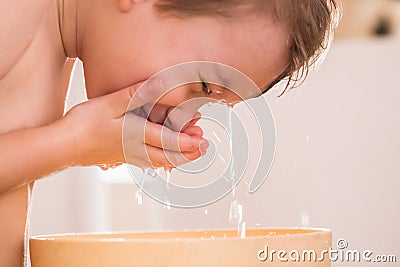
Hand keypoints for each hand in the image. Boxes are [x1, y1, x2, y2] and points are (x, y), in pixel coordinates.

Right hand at [61, 78, 206, 168]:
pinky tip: (158, 159)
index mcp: (136, 134)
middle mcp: (135, 148)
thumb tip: (162, 83)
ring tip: (187, 155)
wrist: (63, 146)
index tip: (203, 142)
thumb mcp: (110, 103)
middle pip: (167, 156)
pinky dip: (158, 160)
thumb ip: (137, 93)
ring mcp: (128, 155)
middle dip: (187, 154)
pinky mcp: (119, 157)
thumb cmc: (84, 124)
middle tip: (203, 150)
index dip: (188, 142)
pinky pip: (145, 162)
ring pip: (158, 161)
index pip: (169, 141)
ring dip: (175, 158)